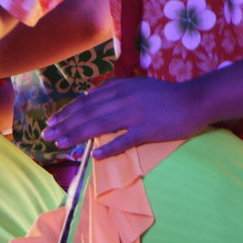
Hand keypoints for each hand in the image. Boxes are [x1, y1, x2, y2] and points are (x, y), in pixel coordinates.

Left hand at [43, 77, 207, 158]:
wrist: (194, 99)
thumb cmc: (165, 95)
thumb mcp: (135, 86)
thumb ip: (114, 91)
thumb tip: (91, 97)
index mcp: (119, 87)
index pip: (86, 101)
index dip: (67, 112)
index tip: (52, 122)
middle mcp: (122, 98)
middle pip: (88, 113)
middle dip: (65, 125)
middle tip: (47, 136)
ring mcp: (135, 114)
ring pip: (99, 125)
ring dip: (77, 135)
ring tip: (61, 145)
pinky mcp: (148, 129)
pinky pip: (124, 140)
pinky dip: (108, 148)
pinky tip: (94, 156)